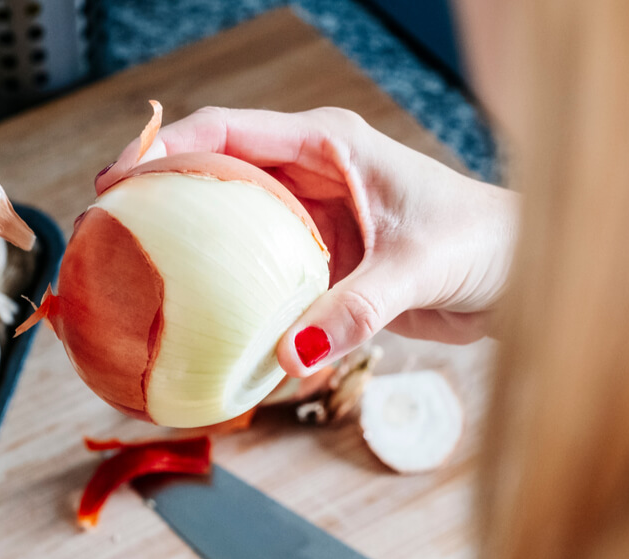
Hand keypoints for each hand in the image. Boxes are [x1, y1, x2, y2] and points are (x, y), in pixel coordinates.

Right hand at [97, 107, 518, 376]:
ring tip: (136, 279)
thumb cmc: (485, 243)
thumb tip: (291, 355)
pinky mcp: (317, 262)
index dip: (165, 149)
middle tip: (107, 234)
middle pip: (213, 174)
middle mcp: (310, 176)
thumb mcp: (420, 267)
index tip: (118, 182)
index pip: (227, 132)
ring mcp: (310, 221)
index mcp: (328, 146)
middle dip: (158, 196)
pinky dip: (228, 295)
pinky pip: (257, 275)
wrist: (521, 274)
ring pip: (230, 227)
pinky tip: (202, 324)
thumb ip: (357, 307)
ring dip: (189, 248)